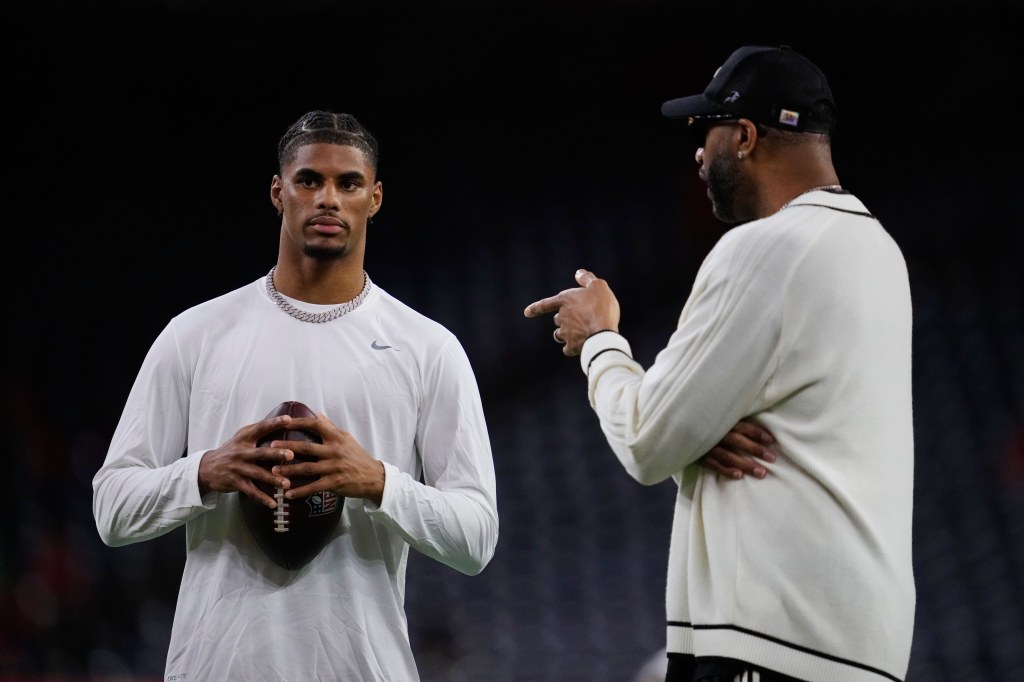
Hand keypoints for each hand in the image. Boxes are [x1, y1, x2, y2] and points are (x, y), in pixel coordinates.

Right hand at [197, 413, 297, 508]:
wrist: (207, 467)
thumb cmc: (231, 450)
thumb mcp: (241, 437)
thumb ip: (258, 430)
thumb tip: (282, 420)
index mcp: (245, 438)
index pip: (261, 428)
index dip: (274, 423)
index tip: (289, 419)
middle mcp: (241, 452)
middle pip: (261, 453)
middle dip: (276, 454)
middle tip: (291, 455)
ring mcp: (238, 467)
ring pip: (257, 474)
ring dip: (273, 479)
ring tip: (287, 484)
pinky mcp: (235, 481)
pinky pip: (250, 491)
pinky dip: (262, 498)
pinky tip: (273, 503)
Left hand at [271, 413, 385, 505]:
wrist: (373, 476)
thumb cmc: (357, 456)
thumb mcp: (346, 438)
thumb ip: (331, 427)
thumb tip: (318, 414)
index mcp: (336, 437)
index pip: (315, 425)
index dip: (298, 423)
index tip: (283, 422)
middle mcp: (334, 450)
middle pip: (306, 447)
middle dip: (286, 447)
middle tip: (270, 447)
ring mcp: (334, 467)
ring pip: (307, 468)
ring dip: (289, 470)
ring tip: (273, 471)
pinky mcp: (334, 482)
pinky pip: (313, 487)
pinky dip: (300, 491)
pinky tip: (288, 494)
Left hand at [523, 269, 620, 356]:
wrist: (603, 331)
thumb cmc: (601, 306)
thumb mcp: (598, 286)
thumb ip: (587, 279)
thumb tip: (578, 273)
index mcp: (565, 300)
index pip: (545, 304)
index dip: (536, 308)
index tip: (526, 313)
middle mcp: (562, 316)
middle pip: (557, 319)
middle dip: (564, 320)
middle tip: (580, 320)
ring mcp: (565, 332)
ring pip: (559, 335)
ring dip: (565, 334)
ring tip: (578, 334)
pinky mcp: (571, 345)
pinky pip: (568, 348)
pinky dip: (572, 348)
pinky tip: (580, 346)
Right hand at [700, 419, 777, 478]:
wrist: (679, 429)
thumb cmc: (706, 423)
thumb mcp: (719, 417)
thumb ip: (735, 421)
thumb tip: (759, 428)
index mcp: (721, 421)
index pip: (741, 426)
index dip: (756, 432)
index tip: (771, 440)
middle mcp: (714, 433)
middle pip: (737, 441)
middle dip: (755, 449)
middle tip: (772, 458)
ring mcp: (706, 446)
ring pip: (728, 456)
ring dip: (745, 464)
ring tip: (762, 472)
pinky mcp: (699, 456)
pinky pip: (713, 465)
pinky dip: (726, 470)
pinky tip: (739, 476)